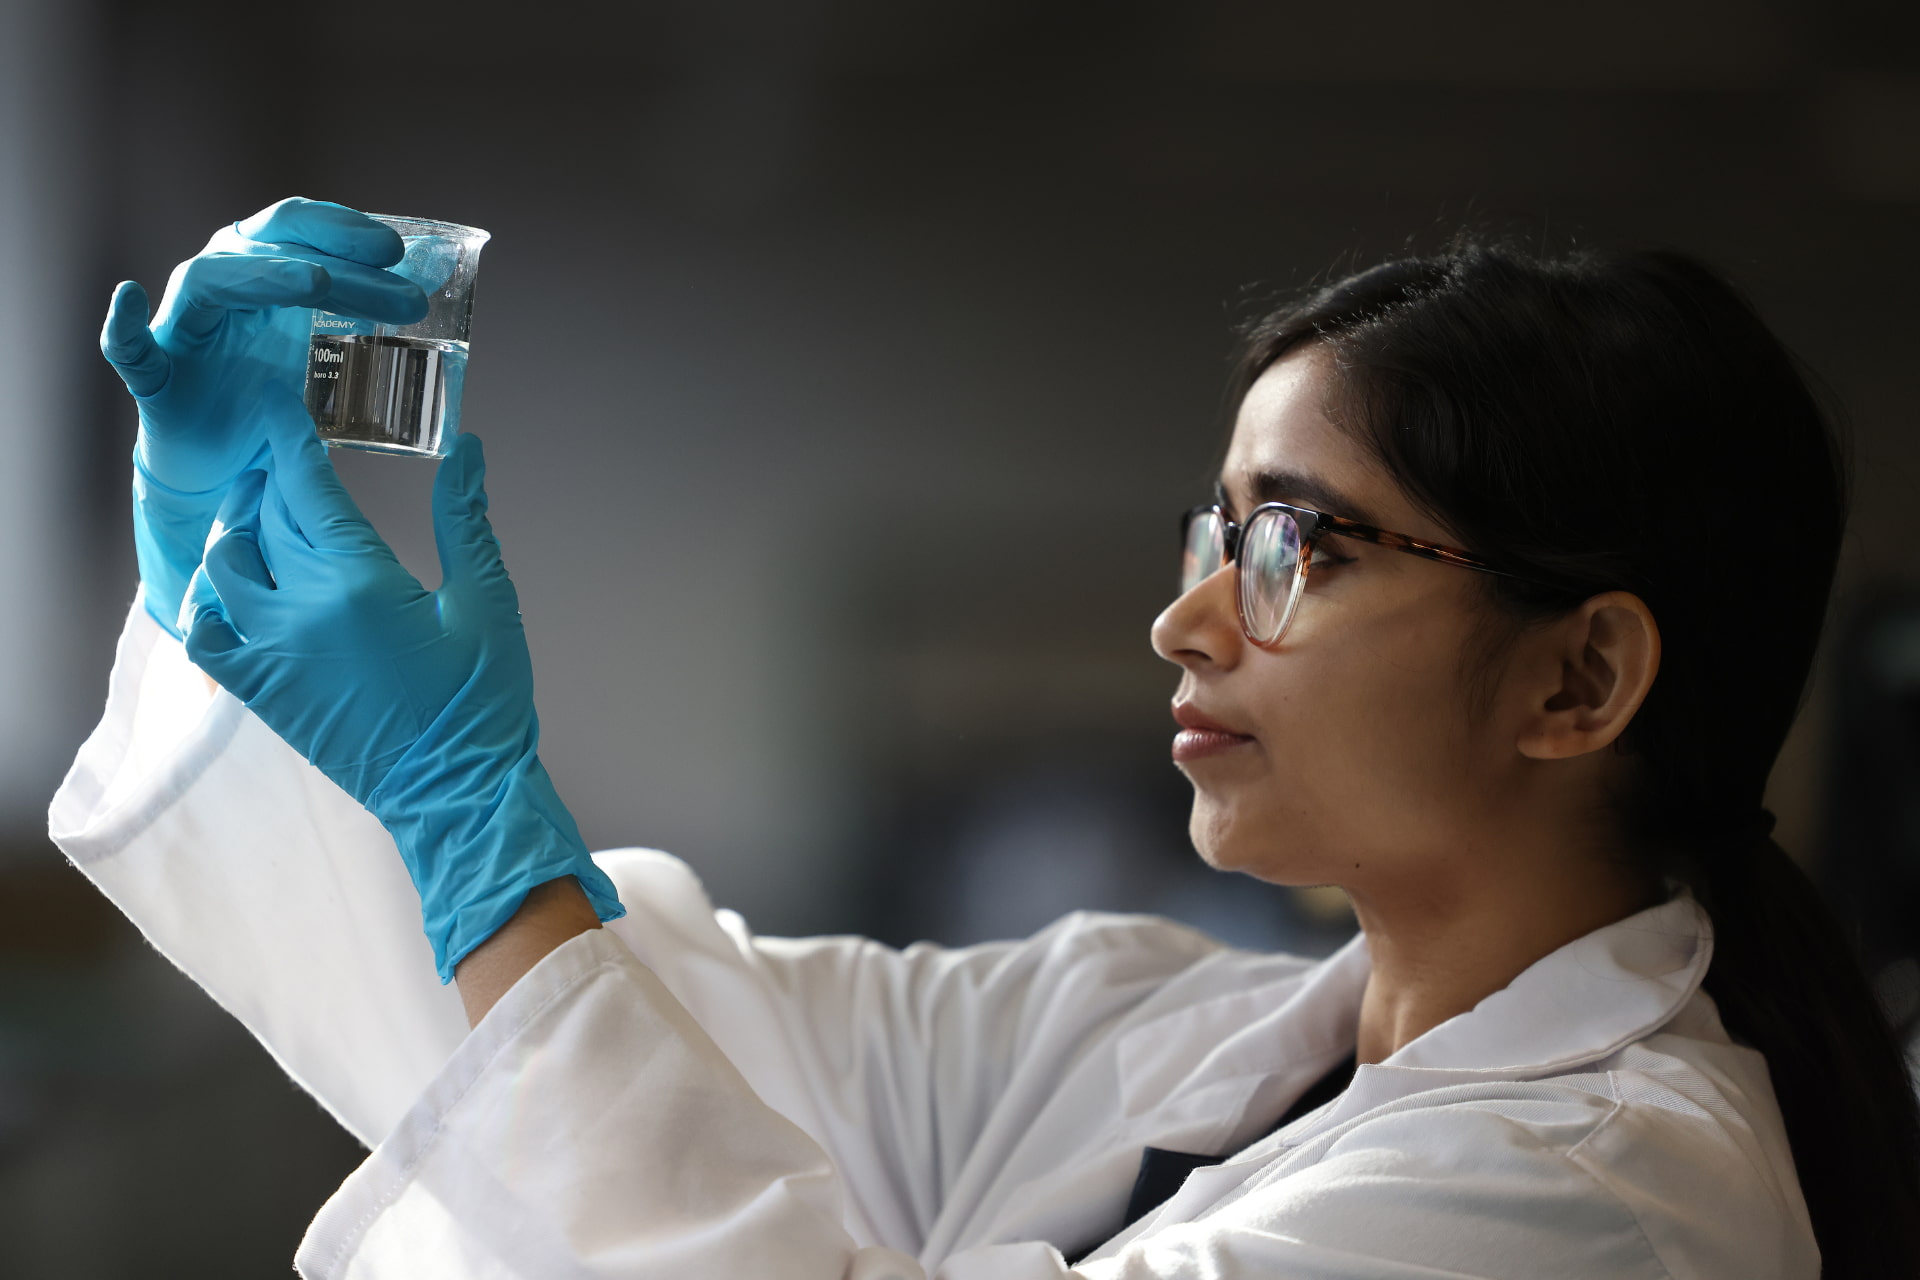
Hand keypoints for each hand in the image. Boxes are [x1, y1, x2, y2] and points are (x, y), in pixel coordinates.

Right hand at [102, 197, 427, 635]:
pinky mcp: (157, 378)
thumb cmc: (277, 406)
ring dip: (264, 275)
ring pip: (211, 281)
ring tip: (309, 282)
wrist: (227, 472)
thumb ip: (372, 326)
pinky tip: (127, 298)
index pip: (303, 229)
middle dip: (332, 258)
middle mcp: (222, 288)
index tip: (401, 251)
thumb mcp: (334, 359)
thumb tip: (437, 294)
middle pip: (270, 248)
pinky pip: (130, 348)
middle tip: (390, 270)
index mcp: (266, 275)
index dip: (347, 230)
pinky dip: (122, 323)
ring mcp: (186, 329)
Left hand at [182, 415, 622, 979]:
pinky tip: (236, 587)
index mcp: (361, 581)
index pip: (305, 484)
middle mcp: (303, 611)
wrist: (456, 794)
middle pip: (264, 516)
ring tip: (266, 515)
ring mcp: (273, 654)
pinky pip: (206, 633)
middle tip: (283, 451)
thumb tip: (469, 451)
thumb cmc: (481, 705)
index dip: (288, 436)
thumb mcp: (487, 603)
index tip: (279, 402)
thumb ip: (466, 521)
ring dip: (240, 530)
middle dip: (270, 475)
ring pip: (226, 565)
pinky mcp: (262, 693)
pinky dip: (209, 601)